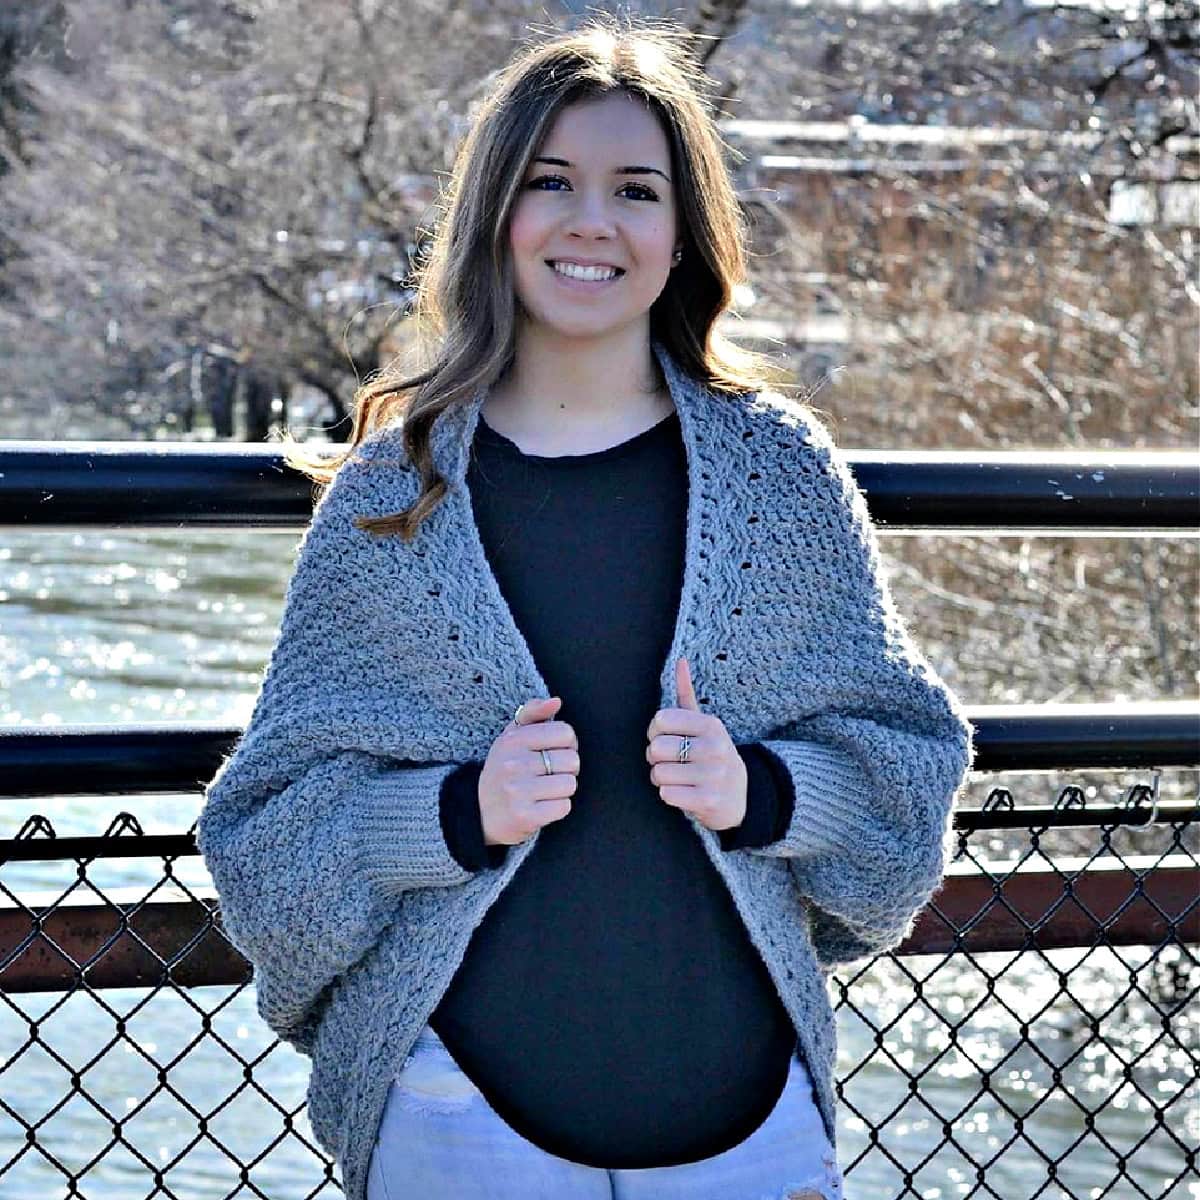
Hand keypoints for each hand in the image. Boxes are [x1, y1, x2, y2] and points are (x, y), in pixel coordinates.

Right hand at [478, 696, 579, 846]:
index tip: (555, 751)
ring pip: (570, 784)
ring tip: (545, 790)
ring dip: (562, 789)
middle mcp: (513, 763)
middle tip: (549, 774)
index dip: (567, 744)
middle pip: (571, 760)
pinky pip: (564, 806)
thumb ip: (533, 713)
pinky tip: (542, 806)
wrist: (480, 814)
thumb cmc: (504, 770)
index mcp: (513, 740)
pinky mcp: (524, 816)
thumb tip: (556, 701)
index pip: (565, 732)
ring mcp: (517, 791)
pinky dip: (558, 808)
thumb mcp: (511, 737)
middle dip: (566, 768)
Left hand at [645, 658, 746, 832]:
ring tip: (679, 778)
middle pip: (656, 748)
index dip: (655, 732)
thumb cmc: (712, 756)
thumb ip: (686, 694)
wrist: (741, 797)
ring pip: (658, 773)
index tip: (667, 739)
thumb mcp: (704, 725)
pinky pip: (666, 794)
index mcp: (711, 725)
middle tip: (673, 762)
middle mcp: (715, 748)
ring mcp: (713, 775)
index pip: (660, 719)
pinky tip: (684, 793)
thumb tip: (680, 660)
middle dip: (656, 758)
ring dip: (661, 779)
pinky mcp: (708, 800)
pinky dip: (669, 795)